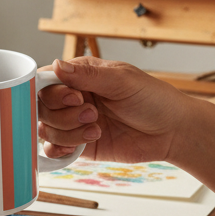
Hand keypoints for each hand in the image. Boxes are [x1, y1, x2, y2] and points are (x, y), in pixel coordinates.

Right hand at [38, 57, 191, 162]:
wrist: (172, 132)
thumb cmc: (153, 99)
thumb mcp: (122, 81)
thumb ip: (86, 75)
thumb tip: (56, 65)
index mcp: (80, 77)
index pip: (45, 81)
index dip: (52, 92)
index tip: (75, 97)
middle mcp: (72, 100)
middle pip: (41, 108)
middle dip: (64, 114)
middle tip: (93, 113)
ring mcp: (74, 123)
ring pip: (46, 130)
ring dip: (69, 132)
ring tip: (97, 129)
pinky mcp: (79, 145)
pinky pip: (53, 150)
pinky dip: (59, 150)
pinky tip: (80, 145)